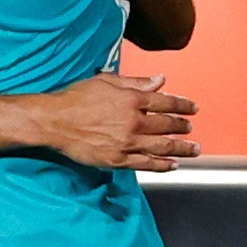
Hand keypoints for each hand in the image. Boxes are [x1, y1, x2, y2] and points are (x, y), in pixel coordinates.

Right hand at [33, 73, 198, 171]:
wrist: (53, 121)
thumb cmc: (75, 98)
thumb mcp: (105, 82)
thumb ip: (135, 82)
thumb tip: (159, 81)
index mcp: (131, 100)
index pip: (166, 102)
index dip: (183, 105)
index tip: (192, 108)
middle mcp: (133, 122)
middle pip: (167, 125)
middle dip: (183, 126)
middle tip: (190, 128)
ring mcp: (127, 143)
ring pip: (163, 146)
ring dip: (182, 148)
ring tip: (193, 149)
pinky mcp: (118, 160)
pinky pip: (146, 164)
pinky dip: (162, 165)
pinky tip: (172, 165)